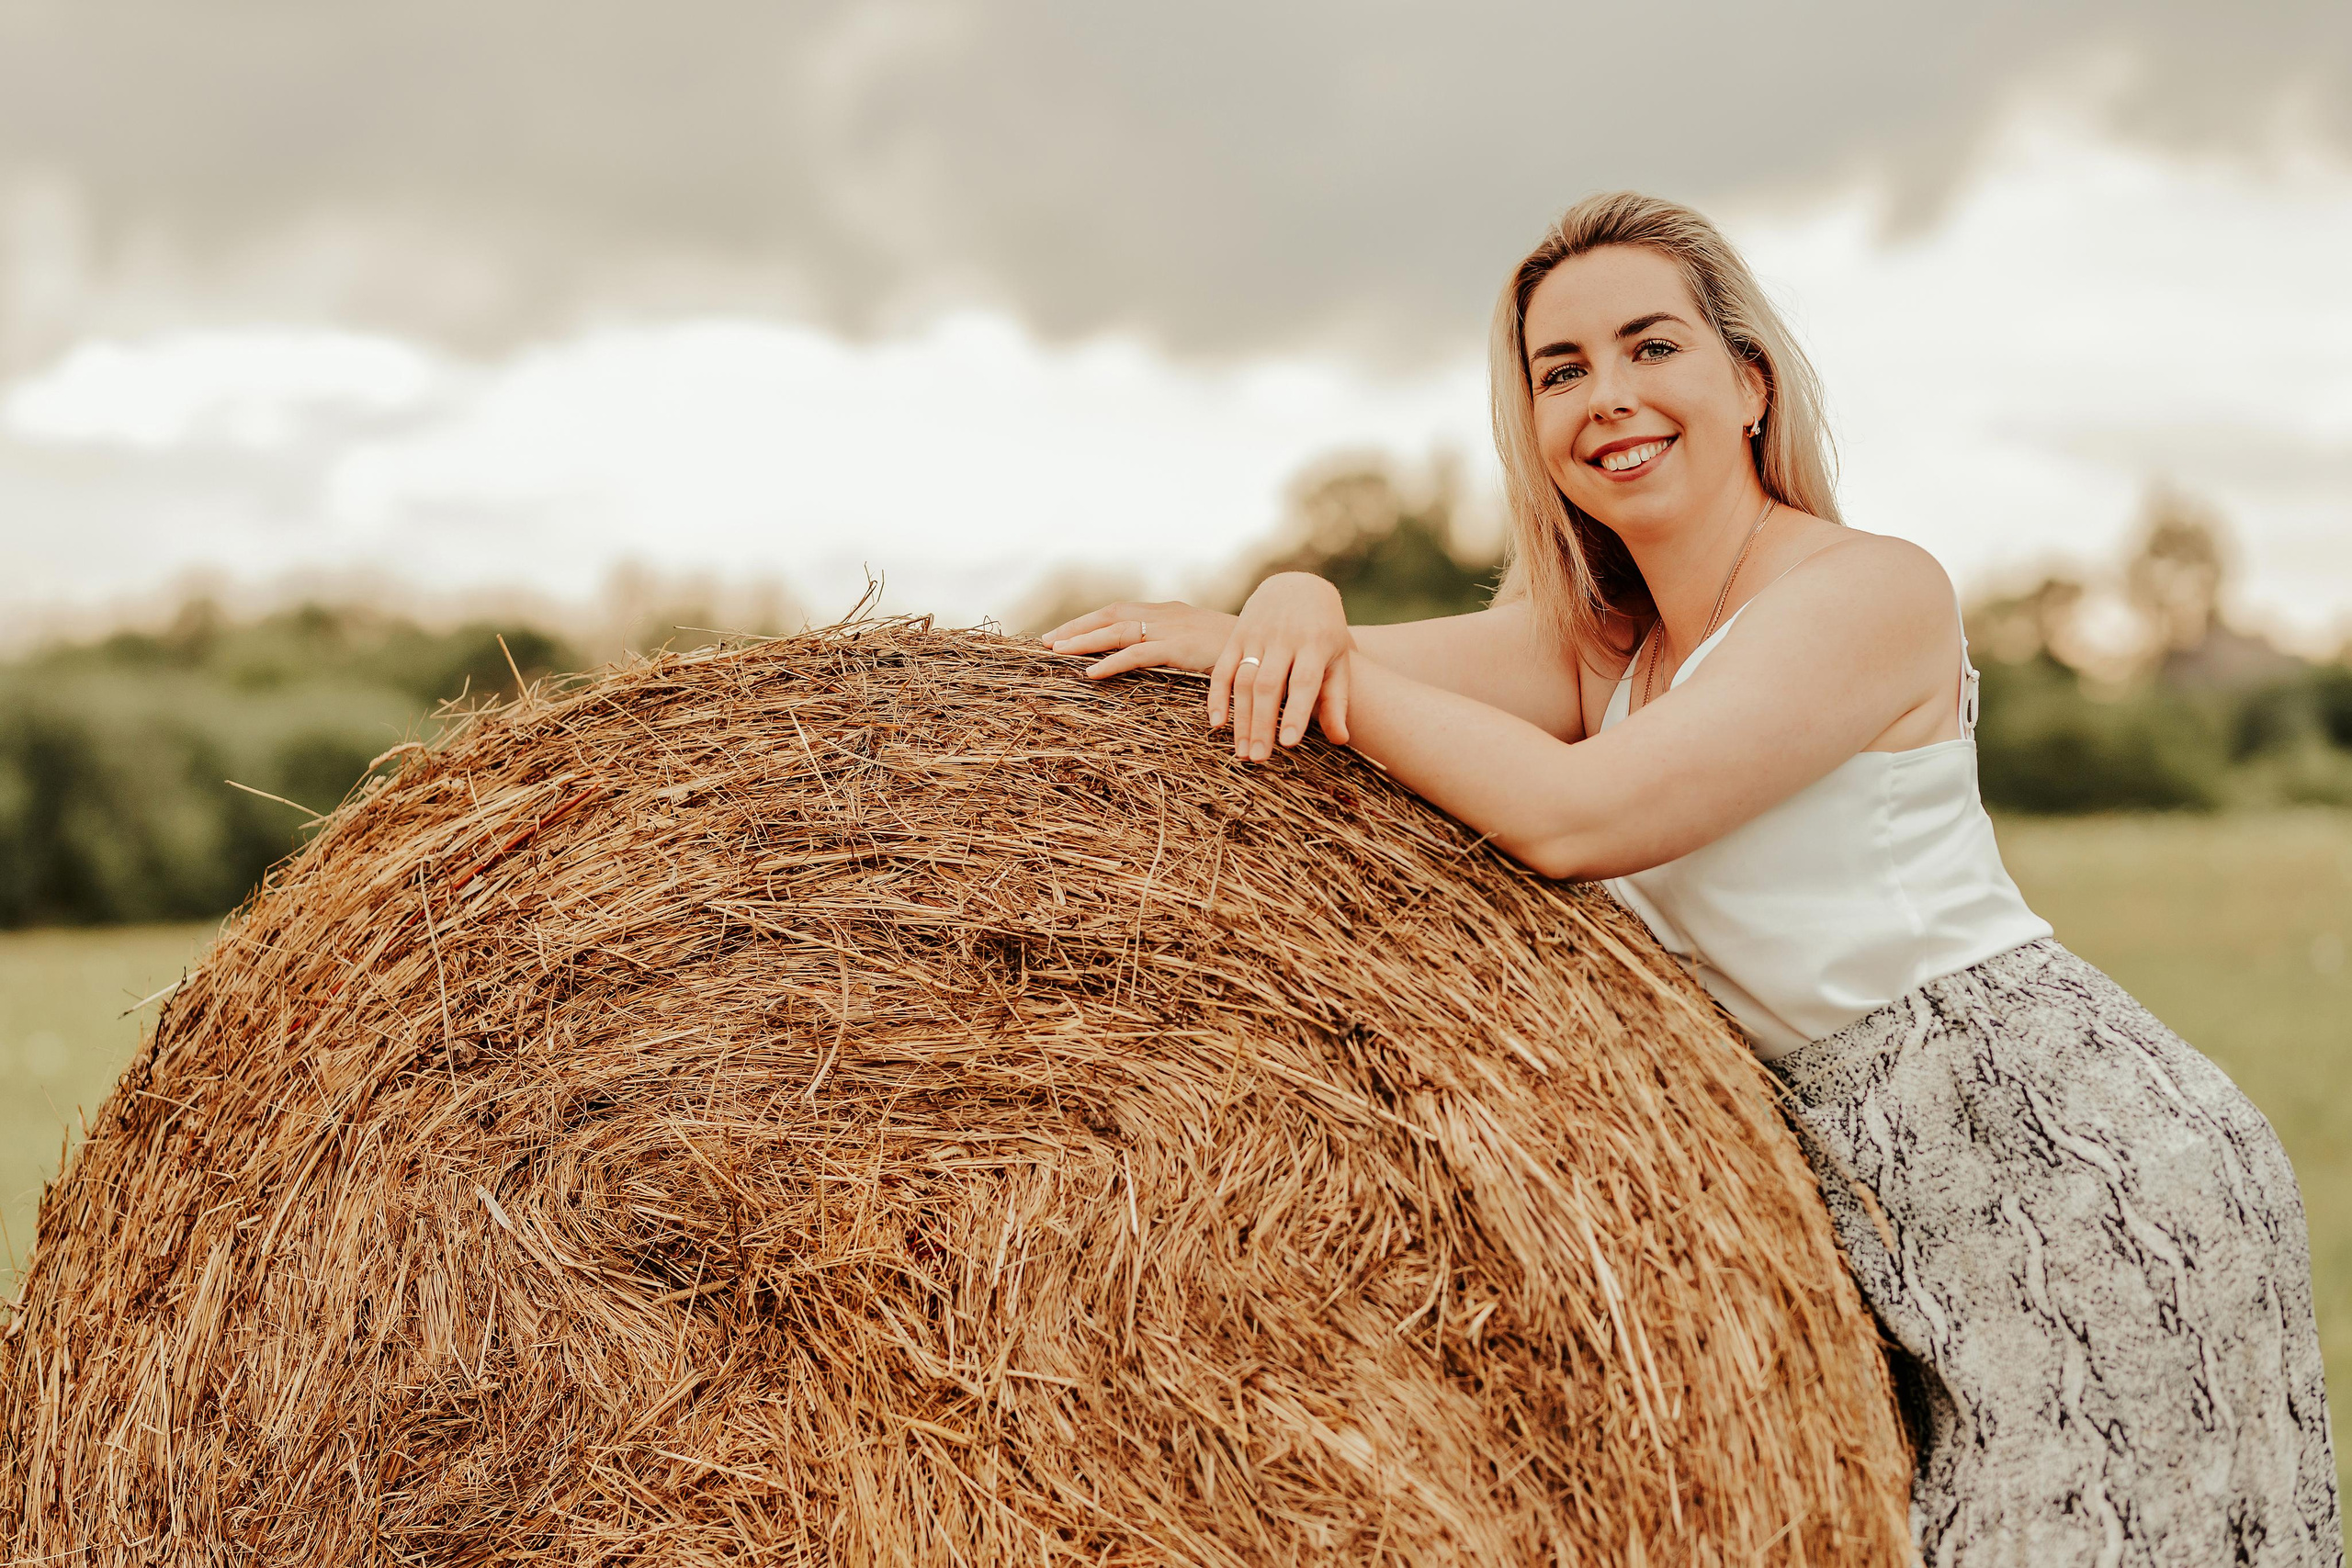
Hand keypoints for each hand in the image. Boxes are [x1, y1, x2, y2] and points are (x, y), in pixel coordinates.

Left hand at [1041, 599, 1237, 676]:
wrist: (1270, 647)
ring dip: (1084, 641)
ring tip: (1057, 653)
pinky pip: (1138, 653)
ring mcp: (1172, 628)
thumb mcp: (1199, 647)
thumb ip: (1174, 650)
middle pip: (1110, 616)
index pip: (1119, 612)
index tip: (1061, 635)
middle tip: (1046, 643)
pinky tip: (1091, 674)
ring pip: (1118, 631)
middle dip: (1076, 628)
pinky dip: (1112, 662)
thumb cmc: (1237, 653)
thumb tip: (1149, 661)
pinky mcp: (1180, 647)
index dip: (1088, 622)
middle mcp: (1166, 615)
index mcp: (1168, 613)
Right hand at [1211, 573, 1354, 760]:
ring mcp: (1257, 635)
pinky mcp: (1236, 635)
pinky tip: (1216, 723)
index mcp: (1315, 643)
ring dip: (1240, 718)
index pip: (1303, 682)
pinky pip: (1222, 668)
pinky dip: (1216, 696)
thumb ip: (1337, 700)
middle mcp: (1284, 638)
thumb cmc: (1325, 632)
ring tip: (1241, 752)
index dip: (1295, 713)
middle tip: (1258, 759)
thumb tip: (1340, 740)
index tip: (1288, 743)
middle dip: (1261, 724)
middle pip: (1268, 686)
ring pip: (1243, 681)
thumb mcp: (1338, 660)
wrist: (1298, 585)